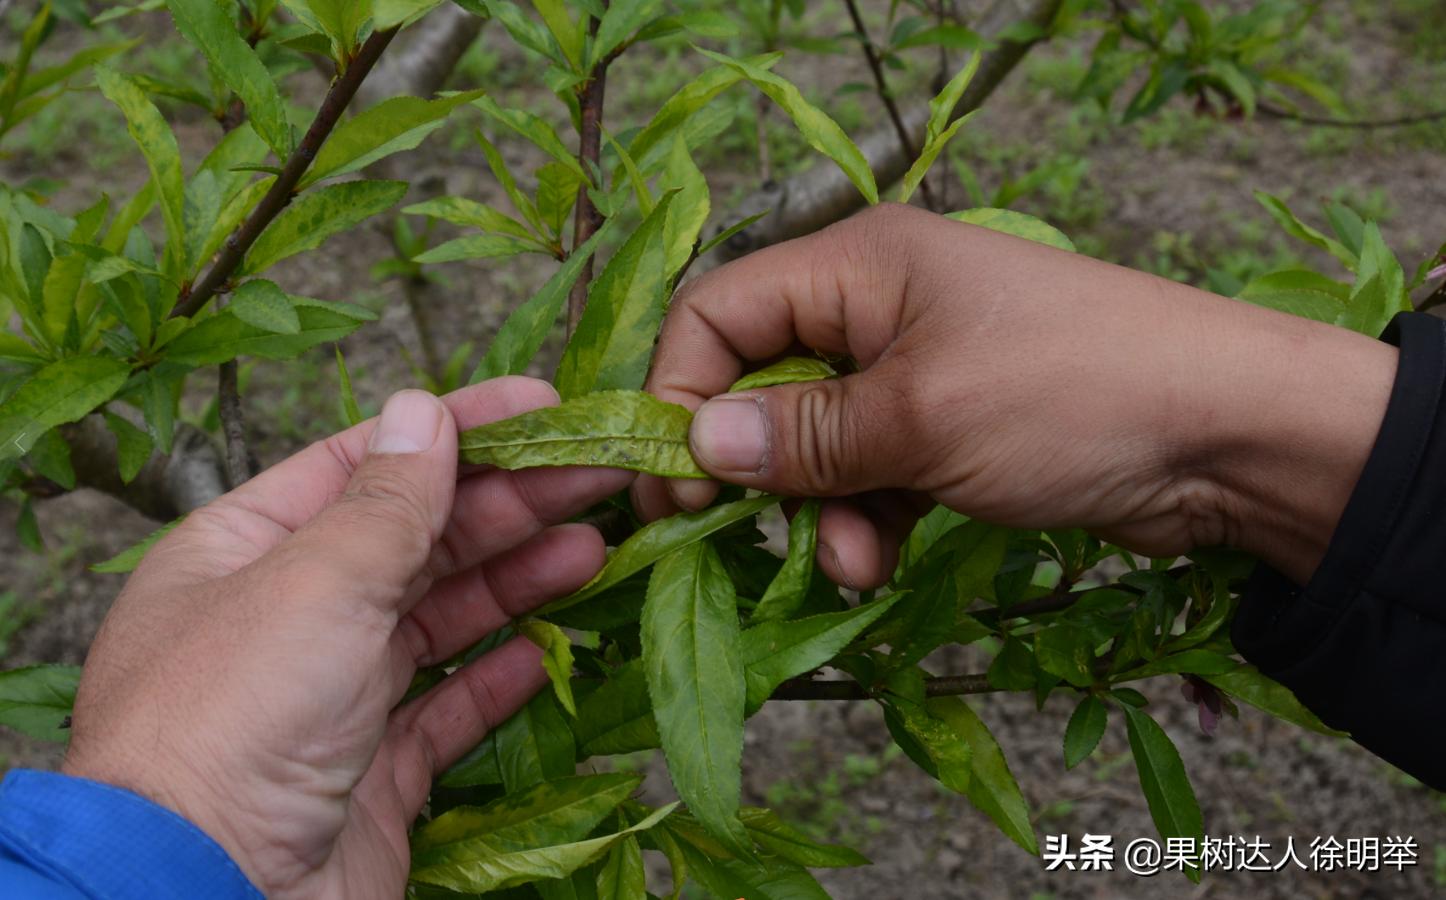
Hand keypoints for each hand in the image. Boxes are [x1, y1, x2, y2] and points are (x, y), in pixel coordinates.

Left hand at [63, 379, 631, 898]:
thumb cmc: (232, 722)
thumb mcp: (315, 582)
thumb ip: (387, 500)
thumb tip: (423, 409)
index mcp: (244, 551)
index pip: (365, 464)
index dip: (458, 430)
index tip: (543, 405)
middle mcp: (285, 617)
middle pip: (415, 538)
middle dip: (508, 503)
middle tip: (598, 473)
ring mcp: (330, 698)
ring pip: (438, 619)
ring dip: (515, 579)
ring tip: (594, 547)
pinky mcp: (371, 774)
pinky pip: (445, 709)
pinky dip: (496, 677)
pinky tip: (544, 648)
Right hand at [636, 203, 1396, 586]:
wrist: (1232, 436)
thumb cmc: (1070, 396)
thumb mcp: (921, 417)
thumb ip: (802, 436)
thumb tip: (694, 444)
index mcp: (858, 266)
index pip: (719, 314)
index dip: (679, 393)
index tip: (672, 484)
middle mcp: (876, 306)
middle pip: (760, 382)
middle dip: (754, 466)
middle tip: (733, 535)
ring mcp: (916, 368)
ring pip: (814, 441)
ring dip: (816, 508)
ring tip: (851, 562)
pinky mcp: (950, 426)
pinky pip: (870, 471)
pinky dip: (864, 517)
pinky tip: (878, 561)